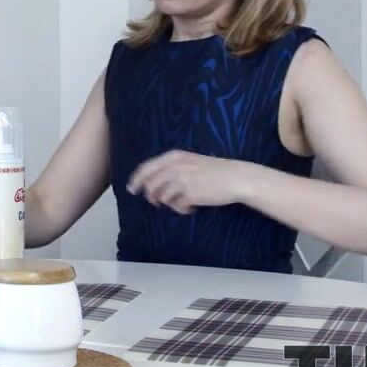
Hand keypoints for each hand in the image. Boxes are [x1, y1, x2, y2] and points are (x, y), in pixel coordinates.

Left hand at [126, 151, 251, 214]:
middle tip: (158, 203)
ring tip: (184, 202)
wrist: (235, 177)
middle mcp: (174, 167)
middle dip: (152, 197)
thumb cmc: (214, 170)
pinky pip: (177, 206)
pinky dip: (182, 209)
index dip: (136, 180)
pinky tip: (192, 207)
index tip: (131, 190)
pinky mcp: (189, 194)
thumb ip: (172, 168)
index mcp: (173, 157)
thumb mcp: (190, 161)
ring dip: (170, 204)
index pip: (145, 168)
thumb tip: (153, 183)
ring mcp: (181, 181)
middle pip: (150, 185)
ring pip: (162, 197)